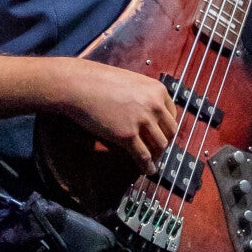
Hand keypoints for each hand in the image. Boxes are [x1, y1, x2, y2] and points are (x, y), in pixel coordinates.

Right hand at [50, 60, 177, 167]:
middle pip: (169, 131)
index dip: (167, 127)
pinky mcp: (127, 135)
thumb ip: (144, 95)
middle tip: (157, 148)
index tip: (163, 134)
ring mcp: (142, 120)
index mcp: (157, 90)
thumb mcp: (131, 82)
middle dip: (164, 141)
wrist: (79, 85)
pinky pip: (143, 155)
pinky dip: (147, 165)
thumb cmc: (99, 81)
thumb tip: (148, 111)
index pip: (172, 114)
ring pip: (160, 145)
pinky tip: (147, 170)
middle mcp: (154, 105)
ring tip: (153, 161)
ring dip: (157, 155)